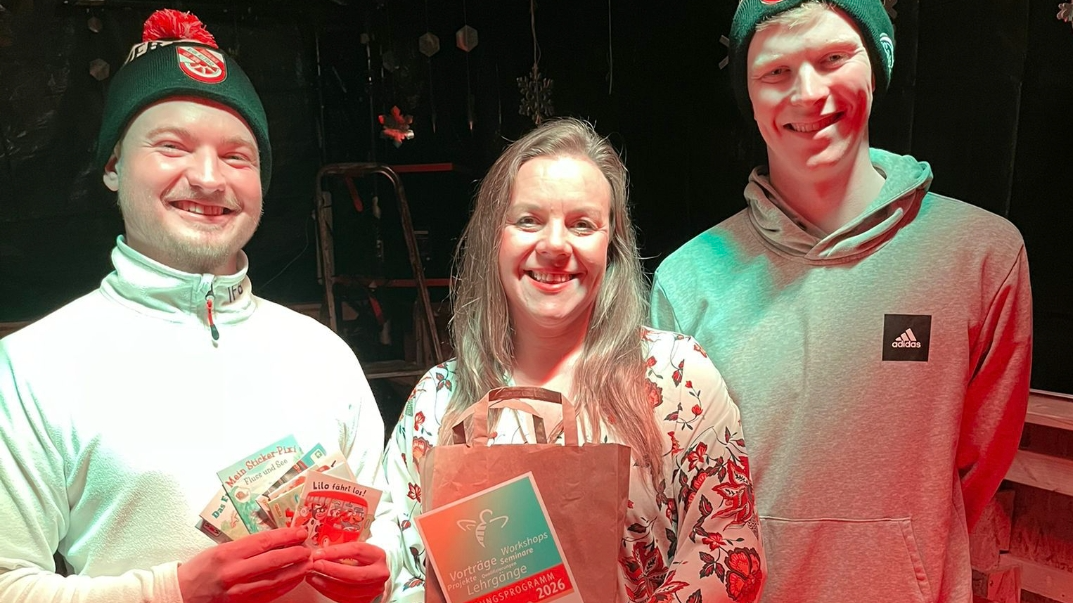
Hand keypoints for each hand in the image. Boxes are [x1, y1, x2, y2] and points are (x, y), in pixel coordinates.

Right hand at [178, 527, 312, 602]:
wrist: (182, 594)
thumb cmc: (200, 569)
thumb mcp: (220, 550)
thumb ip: (246, 547)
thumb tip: (275, 540)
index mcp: (227, 554)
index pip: (264, 541)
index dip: (285, 536)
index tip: (300, 532)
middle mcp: (233, 572)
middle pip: (272, 560)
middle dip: (295, 553)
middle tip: (308, 547)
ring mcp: (237, 591)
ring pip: (274, 580)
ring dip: (295, 571)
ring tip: (307, 563)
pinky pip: (268, 595)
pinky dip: (284, 586)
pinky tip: (294, 579)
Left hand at [305, 542, 389, 602]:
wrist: (377, 573)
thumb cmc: (364, 559)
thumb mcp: (358, 550)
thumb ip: (341, 551)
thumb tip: (318, 553)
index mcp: (378, 555)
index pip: (357, 551)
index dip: (335, 552)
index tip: (319, 553)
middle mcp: (379, 573)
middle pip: (355, 574)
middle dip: (332, 570)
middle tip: (315, 565)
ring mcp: (374, 590)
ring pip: (348, 590)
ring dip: (327, 583)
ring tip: (312, 576)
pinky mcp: (365, 601)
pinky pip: (344, 599)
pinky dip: (328, 592)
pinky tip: (319, 584)